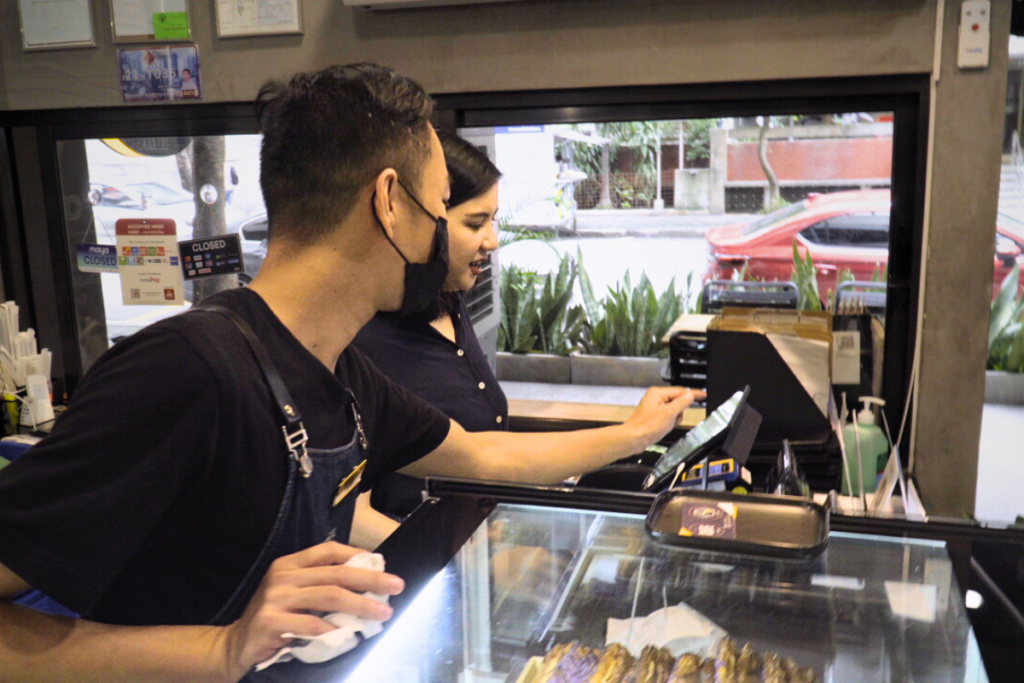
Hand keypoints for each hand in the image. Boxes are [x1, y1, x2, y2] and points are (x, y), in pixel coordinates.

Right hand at [220, 542, 404, 679]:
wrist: (236, 645)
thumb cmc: (275, 617)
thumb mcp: (294, 593)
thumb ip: (321, 584)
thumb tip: (368, 581)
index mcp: (290, 564)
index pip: (328, 550)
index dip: (358, 555)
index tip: (383, 566)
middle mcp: (282, 576)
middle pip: (336, 574)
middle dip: (371, 579)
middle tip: (396, 586)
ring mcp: (274, 598)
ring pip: (329, 596)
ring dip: (360, 605)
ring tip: (383, 612)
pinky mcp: (269, 622)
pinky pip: (308, 625)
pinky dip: (331, 630)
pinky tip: (347, 635)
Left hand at [624, 386, 705, 447]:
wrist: (633, 439)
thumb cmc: (646, 426)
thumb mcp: (669, 413)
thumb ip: (682, 403)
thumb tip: (690, 395)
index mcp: (658, 393)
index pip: (681, 391)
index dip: (693, 394)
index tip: (703, 395)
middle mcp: (655, 398)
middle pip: (677, 401)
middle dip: (679, 411)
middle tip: (675, 418)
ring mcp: (653, 407)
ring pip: (673, 410)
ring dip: (674, 418)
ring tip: (666, 424)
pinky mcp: (652, 416)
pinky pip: (667, 417)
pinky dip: (669, 422)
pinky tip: (663, 428)